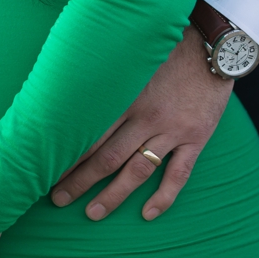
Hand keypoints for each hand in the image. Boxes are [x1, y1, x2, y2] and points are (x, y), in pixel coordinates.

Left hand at [48, 27, 230, 220]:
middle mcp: (146, 117)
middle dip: (79, 181)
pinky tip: (148, 214)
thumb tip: (68, 86)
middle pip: (106, 157)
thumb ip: (105, 77)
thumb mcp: (130, 57)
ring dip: (113, 194)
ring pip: (137, 170)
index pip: (88, 133)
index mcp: (124, 97)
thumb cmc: (167, 47)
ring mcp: (172, 129)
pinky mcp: (195, 137)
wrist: (213, 43)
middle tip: (57, 199)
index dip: (66, 155)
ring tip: (93, 213)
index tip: (44, 170)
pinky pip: (179, 173)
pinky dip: (164, 196)